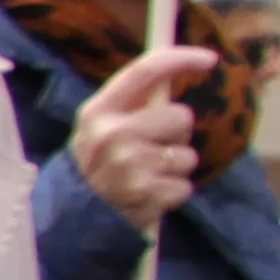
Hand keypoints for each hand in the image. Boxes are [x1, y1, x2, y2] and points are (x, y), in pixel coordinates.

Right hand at [67, 46, 215, 229]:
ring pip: (187, 155)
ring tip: (146, 177)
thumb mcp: (96, 129)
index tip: (209, 59)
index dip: (180, 59)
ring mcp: (130, 166)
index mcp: (97, 113)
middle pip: (180, 116)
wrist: (70, 221)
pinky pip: (185, 186)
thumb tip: (170, 79)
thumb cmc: (93, 167)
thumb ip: (129, 105)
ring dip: (174, 168)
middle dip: (174, 133)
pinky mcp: (147, 194)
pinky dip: (171, 194)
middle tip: (149, 149)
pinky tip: (147, 196)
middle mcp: (112, 135)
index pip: (143, 72)